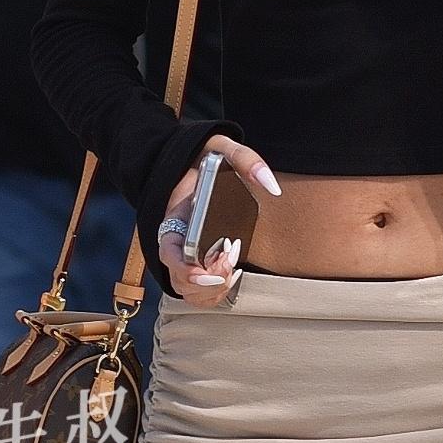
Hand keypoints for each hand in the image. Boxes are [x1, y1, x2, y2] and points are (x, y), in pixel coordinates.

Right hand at [157, 136, 280, 303]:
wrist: (194, 165)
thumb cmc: (206, 159)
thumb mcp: (223, 148)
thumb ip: (246, 160)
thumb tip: (271, 185)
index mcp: (175, 218)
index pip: (170, 253)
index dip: (187, 270)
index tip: (210, 274)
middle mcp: (175, 241)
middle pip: (179, 280)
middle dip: (206, 284)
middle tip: (229, 267)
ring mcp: (184, 255)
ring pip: (188, 292)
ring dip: (211, 292)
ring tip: (231, 270)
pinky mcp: (196, 263)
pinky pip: (198, 292)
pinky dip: (214, 294)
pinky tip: (232, 276)